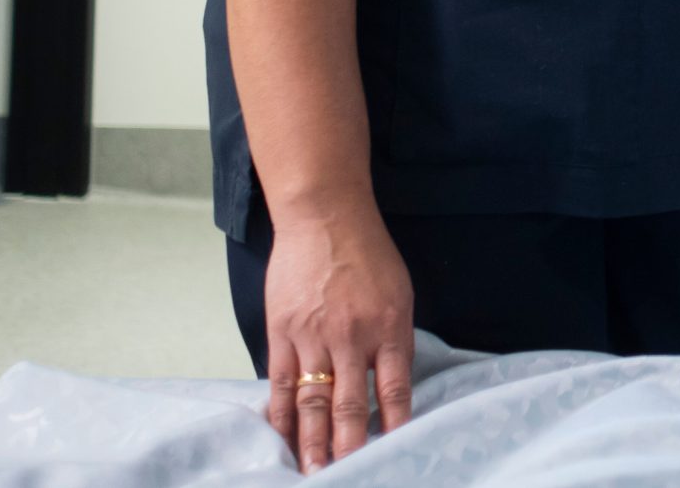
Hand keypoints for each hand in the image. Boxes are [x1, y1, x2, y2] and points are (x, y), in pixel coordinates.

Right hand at [263, 203, 415, 469]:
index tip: (394, 454)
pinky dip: (280, 414)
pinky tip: (282, 438)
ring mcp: (313, 336)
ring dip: (312, 442)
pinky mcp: (282, 332)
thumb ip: (395, 340)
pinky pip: (279, 383)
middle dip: (349, 448)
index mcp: (389, 327)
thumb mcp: (399, 294)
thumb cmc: (369, 254)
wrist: (325, 217)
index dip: (395, 426)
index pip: (396, 389)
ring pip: (312, 402)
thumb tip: (393, 388)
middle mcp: (352, 337)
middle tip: (347, 478)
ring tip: (313, 472)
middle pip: (351, 405)